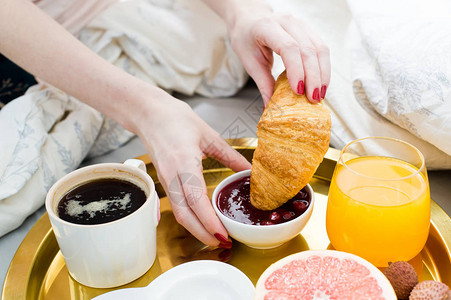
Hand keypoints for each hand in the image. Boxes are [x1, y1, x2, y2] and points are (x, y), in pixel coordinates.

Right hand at [134, 90, 250, 246]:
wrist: (149, 113)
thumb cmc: (177, 120)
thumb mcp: (209, 135)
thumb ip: (230, 155)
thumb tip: (248, 171)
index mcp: (184, 161)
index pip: (196, 199)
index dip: (209, 221)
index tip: (224, 233)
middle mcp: (171, 174)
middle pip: (184, 215)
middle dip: (202, 233)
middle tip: (222, 242)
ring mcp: (164, 179)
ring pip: (178, 213)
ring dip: (195, 229)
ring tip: (214, 236)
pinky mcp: (163, 181)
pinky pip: (175, 205)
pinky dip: (189, 218)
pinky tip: (202, 220)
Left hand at [226, 4, 329, 104]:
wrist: (250, 18)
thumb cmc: (246, 38)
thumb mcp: (249, 61)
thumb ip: (262, 83)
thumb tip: (271, 107)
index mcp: (267, 27)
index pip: (288, 47)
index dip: (296, 70)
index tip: (298, 91)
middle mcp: (287, 21)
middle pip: (308, 49)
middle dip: (313, 77)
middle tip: (313, 99)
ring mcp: (300, 24)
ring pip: (320, 48)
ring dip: (322, 74)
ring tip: (320, 94)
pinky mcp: (308, 30)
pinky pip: (321, 49)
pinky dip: (323, 68)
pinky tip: (321, 83)